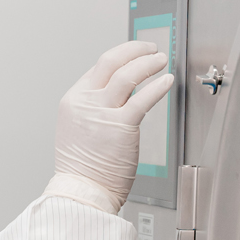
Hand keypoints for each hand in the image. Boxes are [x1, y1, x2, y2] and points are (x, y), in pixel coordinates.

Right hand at [48, 40, 176, 212]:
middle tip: (149, 48)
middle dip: (134, 49)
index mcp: (73, 100)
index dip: (121, 56)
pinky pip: (143, 98)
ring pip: (128, 74)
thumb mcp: (79, 128)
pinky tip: (166, 80)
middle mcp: (85, 102)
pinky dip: (157, 86)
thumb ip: (96, 107)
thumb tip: (122, 92)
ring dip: (148, 63)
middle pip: (111, 61)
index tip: (135, 54)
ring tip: (160, 60)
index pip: (99, 68)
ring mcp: (102, 113)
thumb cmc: (84, 168)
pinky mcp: (121, 126)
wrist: (82, 191)